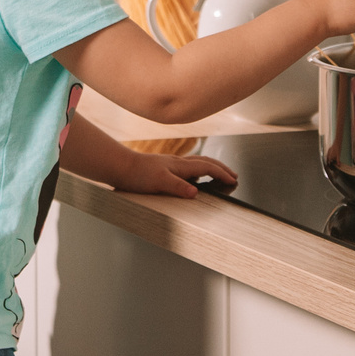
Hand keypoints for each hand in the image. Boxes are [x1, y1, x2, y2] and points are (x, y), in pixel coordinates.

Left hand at [112, 151, 238, 198]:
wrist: (121, 167)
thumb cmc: (138, 174)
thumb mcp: (160, 182)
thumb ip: (178, 187)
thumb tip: (196, 193)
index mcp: (180, 166)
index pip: (207, 167)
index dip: (222, 173)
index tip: (234, 179)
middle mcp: (178, 163)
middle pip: (205, 162)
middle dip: (221, 168)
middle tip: (233, 174)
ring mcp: (171, 165)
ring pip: (197, 163)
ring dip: (211, 167)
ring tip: (219, 174)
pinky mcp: (164, 169)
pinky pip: (188, 168)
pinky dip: (198, 171)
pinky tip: (193, 178)